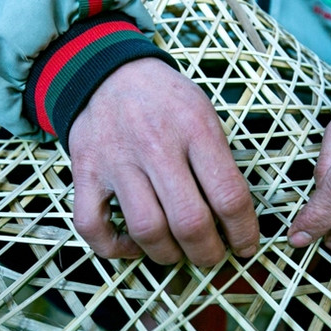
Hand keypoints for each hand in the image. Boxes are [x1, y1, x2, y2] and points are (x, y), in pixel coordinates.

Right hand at [68, 58, 259, 265]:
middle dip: (208, 254)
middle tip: (211, 257)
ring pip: (146, 230)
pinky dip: (114, 248)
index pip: (229, 196)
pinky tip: (132, 243)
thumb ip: (218, 163)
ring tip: (176, 252)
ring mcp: (116, 161)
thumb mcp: (205, 114)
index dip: (243, 233)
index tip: (245, 247)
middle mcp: (155, 146)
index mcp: (195, 129)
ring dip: (167, 255)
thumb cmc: (165, 101)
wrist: (107, 72)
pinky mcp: (85, 173)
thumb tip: (234, 220)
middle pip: (189, 222)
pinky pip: (93, 227)